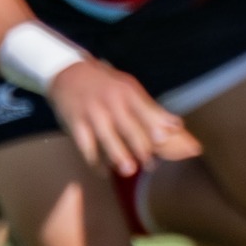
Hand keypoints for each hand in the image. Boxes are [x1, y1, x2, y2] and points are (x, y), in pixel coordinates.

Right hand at [47, 59, 181, 175]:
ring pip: (107, 138)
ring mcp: (93, 114)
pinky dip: (95, 162)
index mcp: (128, 92)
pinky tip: (104, 172)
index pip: (145, 110)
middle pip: (128, 127)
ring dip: (119, 156)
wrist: (68, 73)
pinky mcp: (76, 125)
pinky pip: (86, 147)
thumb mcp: (129, 89)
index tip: (164, 139)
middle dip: (141, 148)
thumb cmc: (106, 85)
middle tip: (151, 166)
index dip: (155, 125)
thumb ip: (150, 109)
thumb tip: (176, 127)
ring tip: (129, 171)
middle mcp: (111, 102)